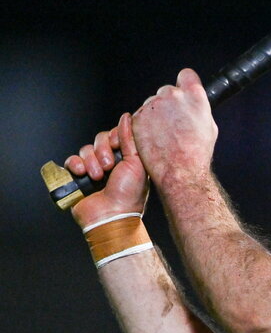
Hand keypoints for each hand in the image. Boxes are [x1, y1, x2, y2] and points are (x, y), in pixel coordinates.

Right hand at [65, 113, 148, 228]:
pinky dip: (75, 165)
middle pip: (99, 140)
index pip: (115, 135)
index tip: (117, 145)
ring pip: (85, 150)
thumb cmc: (129, 194)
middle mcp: (110, 162)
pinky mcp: (77, 177)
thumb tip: (128, 117)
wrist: (112, 216)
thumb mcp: (137, 163)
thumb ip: (131, 139)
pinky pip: (71, 161)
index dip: (114, 137)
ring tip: (98, 177)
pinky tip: (82, 174)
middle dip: (103, 151)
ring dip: (91, 162)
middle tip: (110, 166)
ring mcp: (93, 169)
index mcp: (126, 158)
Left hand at [131, 68, 217, 188]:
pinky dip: (145, 127)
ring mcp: (153, 106)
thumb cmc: (197, 153)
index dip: (185, 84)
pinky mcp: (138, 118)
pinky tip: (154, 141)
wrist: (180, 171)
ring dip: (156, 116)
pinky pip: (141, 117)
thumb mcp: (209, 127)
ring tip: (164, 137)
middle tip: (173, 123)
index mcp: (194, 95)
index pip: (186, 75)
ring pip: (152, 105)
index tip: (184, 92)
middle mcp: (172, 95)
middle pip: (168, 91)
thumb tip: (195, 105)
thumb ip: (199, 110)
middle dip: (169, 104)